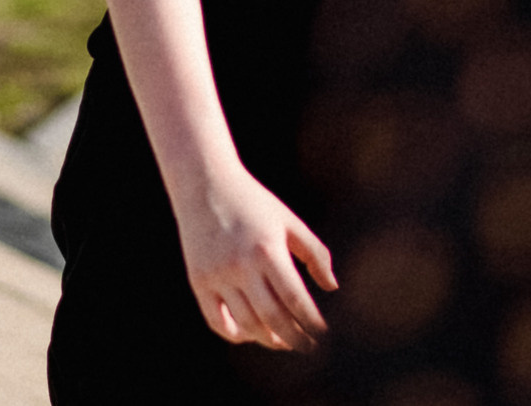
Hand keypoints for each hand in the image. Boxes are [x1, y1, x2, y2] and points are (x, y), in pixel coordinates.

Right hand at [172, 165, 337, 349]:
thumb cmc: (253, 201)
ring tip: (283, 342)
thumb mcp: (287, 220)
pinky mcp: (198, 281)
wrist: (203, 183)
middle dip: (295, 338)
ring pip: (246, 325)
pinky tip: (250, 333)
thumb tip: (332, 287)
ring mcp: (217, 275)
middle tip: (308, 347)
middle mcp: (241, 265)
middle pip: (273, 318)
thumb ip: (314, 252)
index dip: (311, 321)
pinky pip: (217, 321)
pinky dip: (235, 334)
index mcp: (267, 249)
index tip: (323, 333)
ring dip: (268, 340)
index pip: (295, 298)